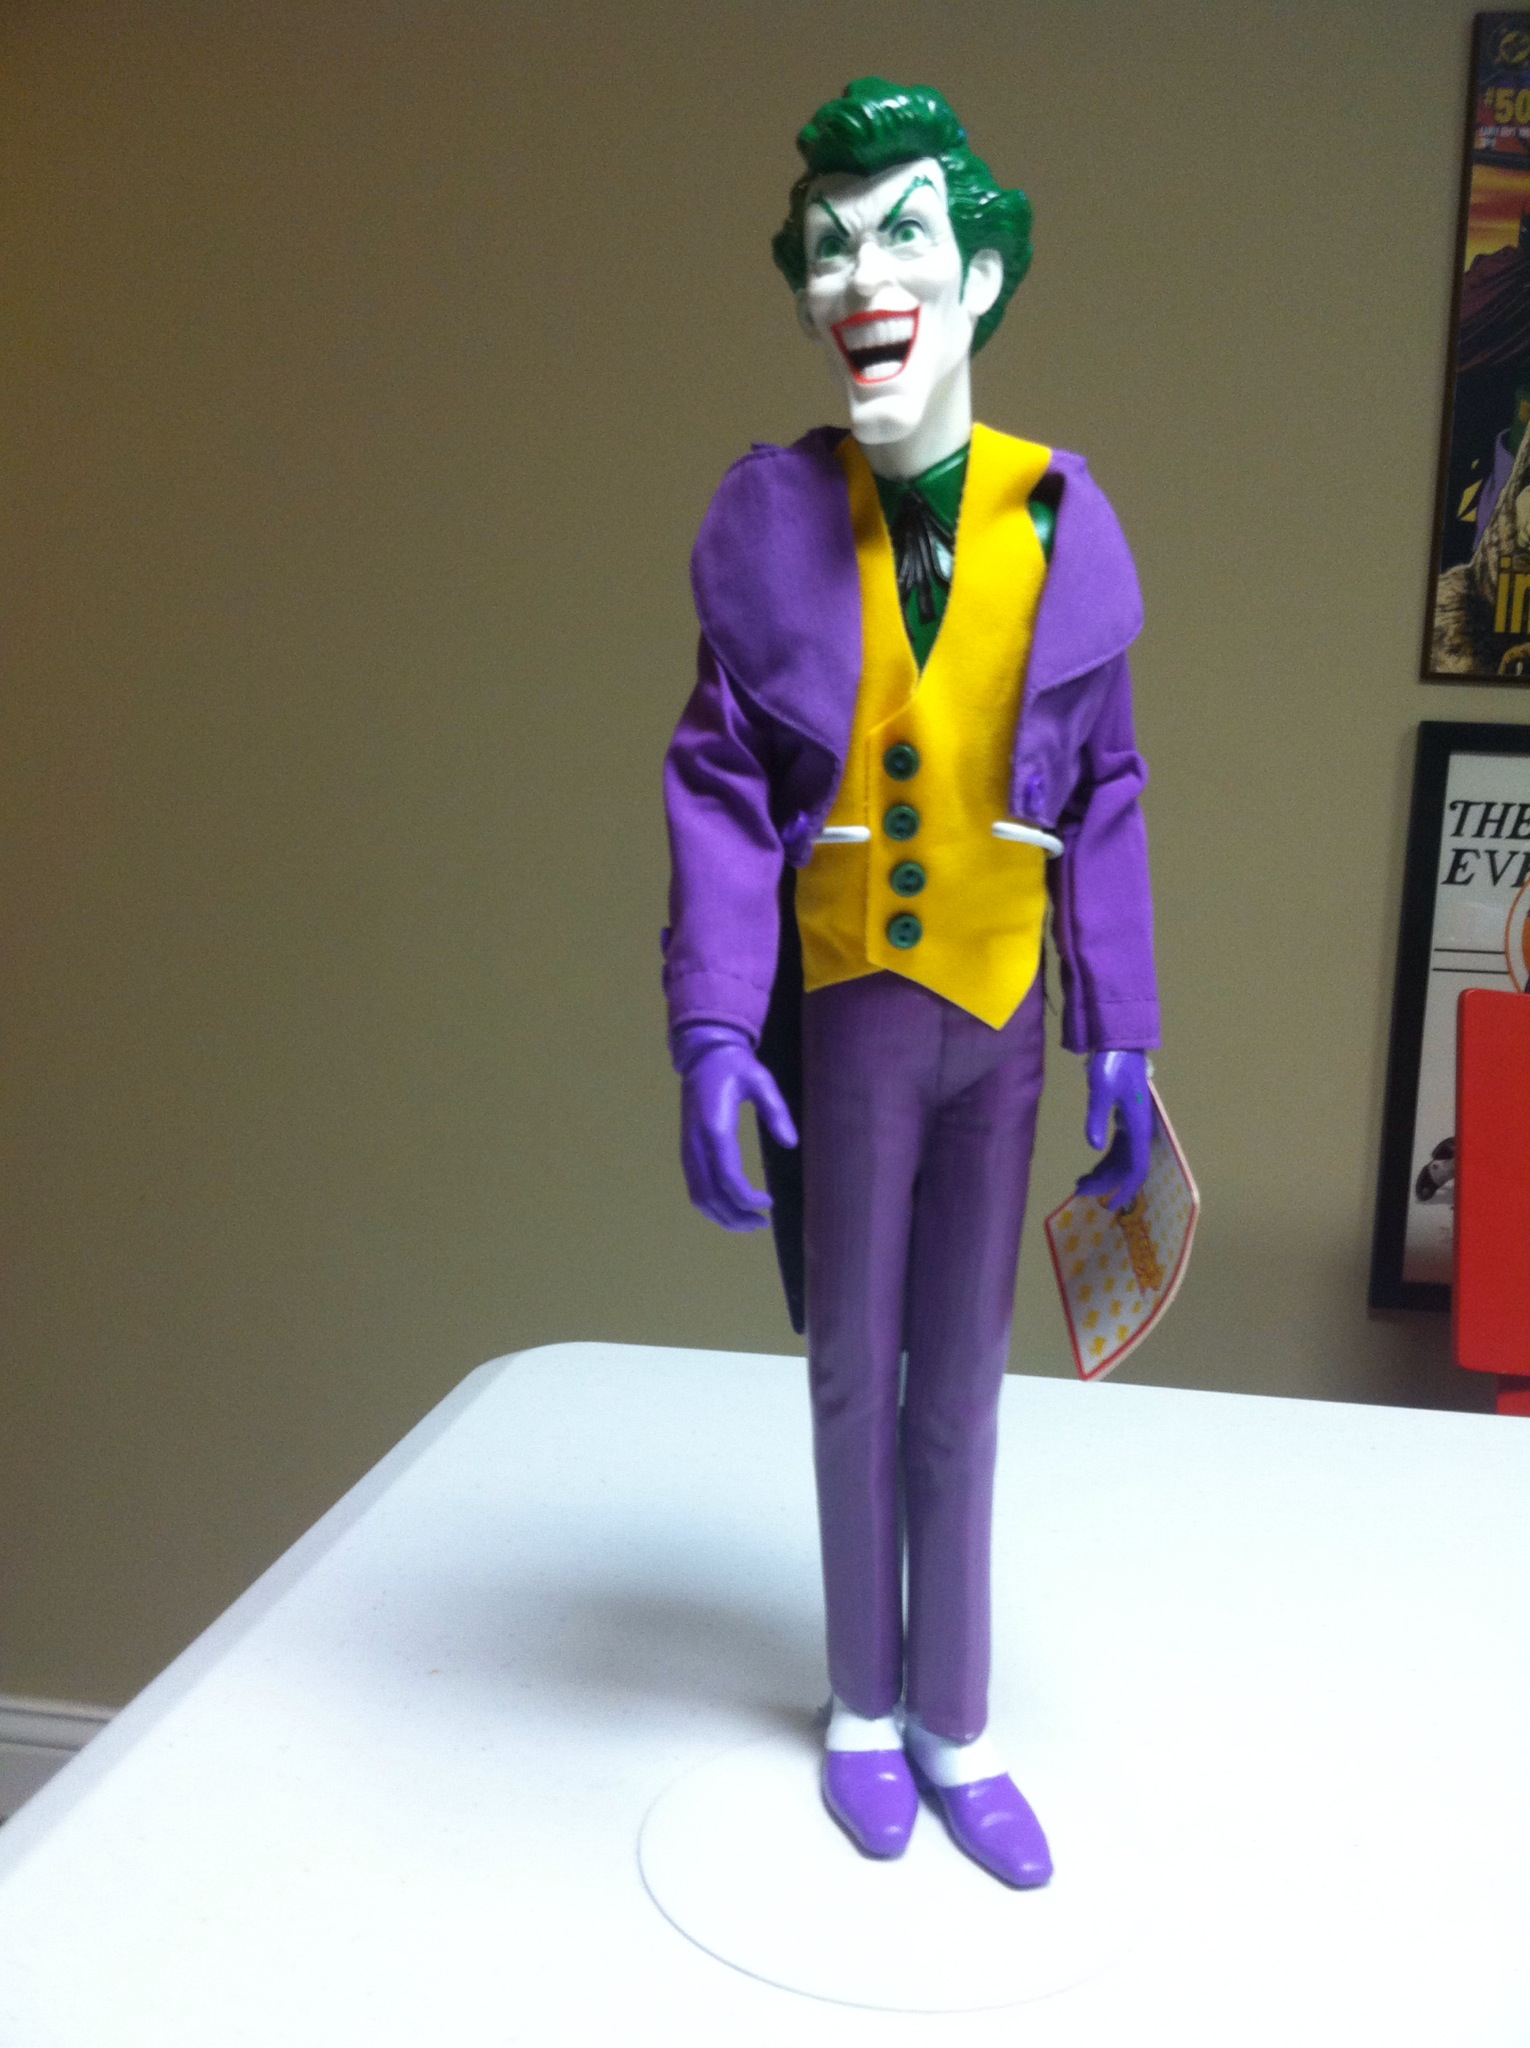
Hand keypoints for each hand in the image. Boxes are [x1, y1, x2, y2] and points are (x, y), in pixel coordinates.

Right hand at [677, 1029, 798, 1231]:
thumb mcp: (761, 1080)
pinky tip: (732, 1209)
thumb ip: (776, 1111)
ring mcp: (688, 1150)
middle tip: (762, 1223)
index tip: (769, 1203)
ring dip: (723, 1217)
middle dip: (736, 1216)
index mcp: (715, 1127)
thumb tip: (790, 1143)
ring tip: (750, 1223)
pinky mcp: (687, 1152)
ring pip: (699, 1197)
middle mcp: (696, 1144)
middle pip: (711, 1195)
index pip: (728, 1176)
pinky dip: (712, 1206)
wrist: (704, 1057)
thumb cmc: (735, 1067)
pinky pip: (695, 1188)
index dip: (747, 1198)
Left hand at [1075, 1050, 1152, 1211]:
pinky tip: (1091, 1167)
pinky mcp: (1125, 1119)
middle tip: (1081, 1190)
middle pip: (1127, 1166)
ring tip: (1081, 1183)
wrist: (1119, 1041)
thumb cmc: (1112, 1063)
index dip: (1126, 1188)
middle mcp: (1140, 1129)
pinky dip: (1105, 1160)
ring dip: (1105, 1173)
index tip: (1112, 1204)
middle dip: (1106, 1182)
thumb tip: (1094, 1146)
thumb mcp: (1100, 1089)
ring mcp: (1133, 1125)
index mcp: (1138, 1125)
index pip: (1136, 1166)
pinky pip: (1118, 1148)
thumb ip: (1097, 1117)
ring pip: (1122, 1159)